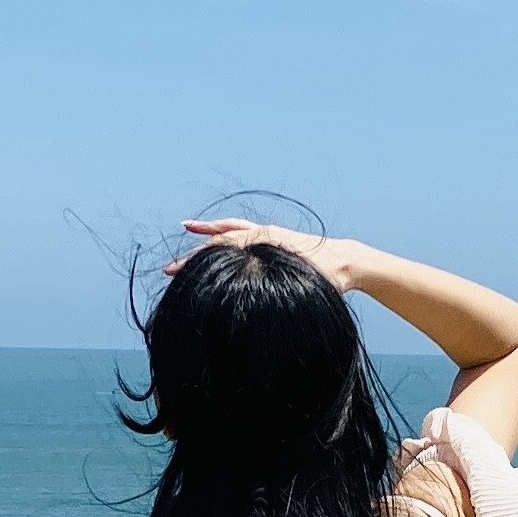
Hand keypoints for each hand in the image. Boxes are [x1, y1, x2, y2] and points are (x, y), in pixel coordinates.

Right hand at [182, 217, 362, 289]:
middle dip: (195, 254)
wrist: (347, 262)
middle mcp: (264, 234)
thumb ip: (282, 280)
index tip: (178, 272)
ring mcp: (268, 234)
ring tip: (187, 229)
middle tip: (170, 268)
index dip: (199, 261)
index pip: (224, 249)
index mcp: (267, 242)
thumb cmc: (328, 276)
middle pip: (222, 240)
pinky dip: (228, 229)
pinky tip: (215, 232)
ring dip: (209, 232)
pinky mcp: (273, 237)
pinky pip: (244, 230)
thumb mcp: (304, 281)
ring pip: (231, 230)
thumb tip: (256, 287)